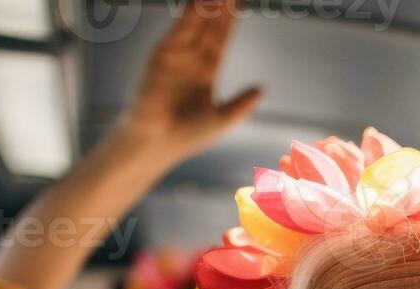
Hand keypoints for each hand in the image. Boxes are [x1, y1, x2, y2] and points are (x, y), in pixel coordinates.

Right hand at [118, 0, 261, 161]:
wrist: (157, 142)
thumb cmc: (186, 137)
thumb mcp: (223, 120)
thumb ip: (242, 104)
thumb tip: (262, 90)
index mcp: (206, 72)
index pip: (220, 39)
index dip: (230, 20)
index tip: (238, 1)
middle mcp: (191, 60)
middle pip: (209, 25)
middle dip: (220, 6)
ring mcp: (177, 55)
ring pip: (196, 23)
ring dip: (207, 4)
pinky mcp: (163, 54)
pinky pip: (180, 29)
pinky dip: (190, 13)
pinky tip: (199, 0)